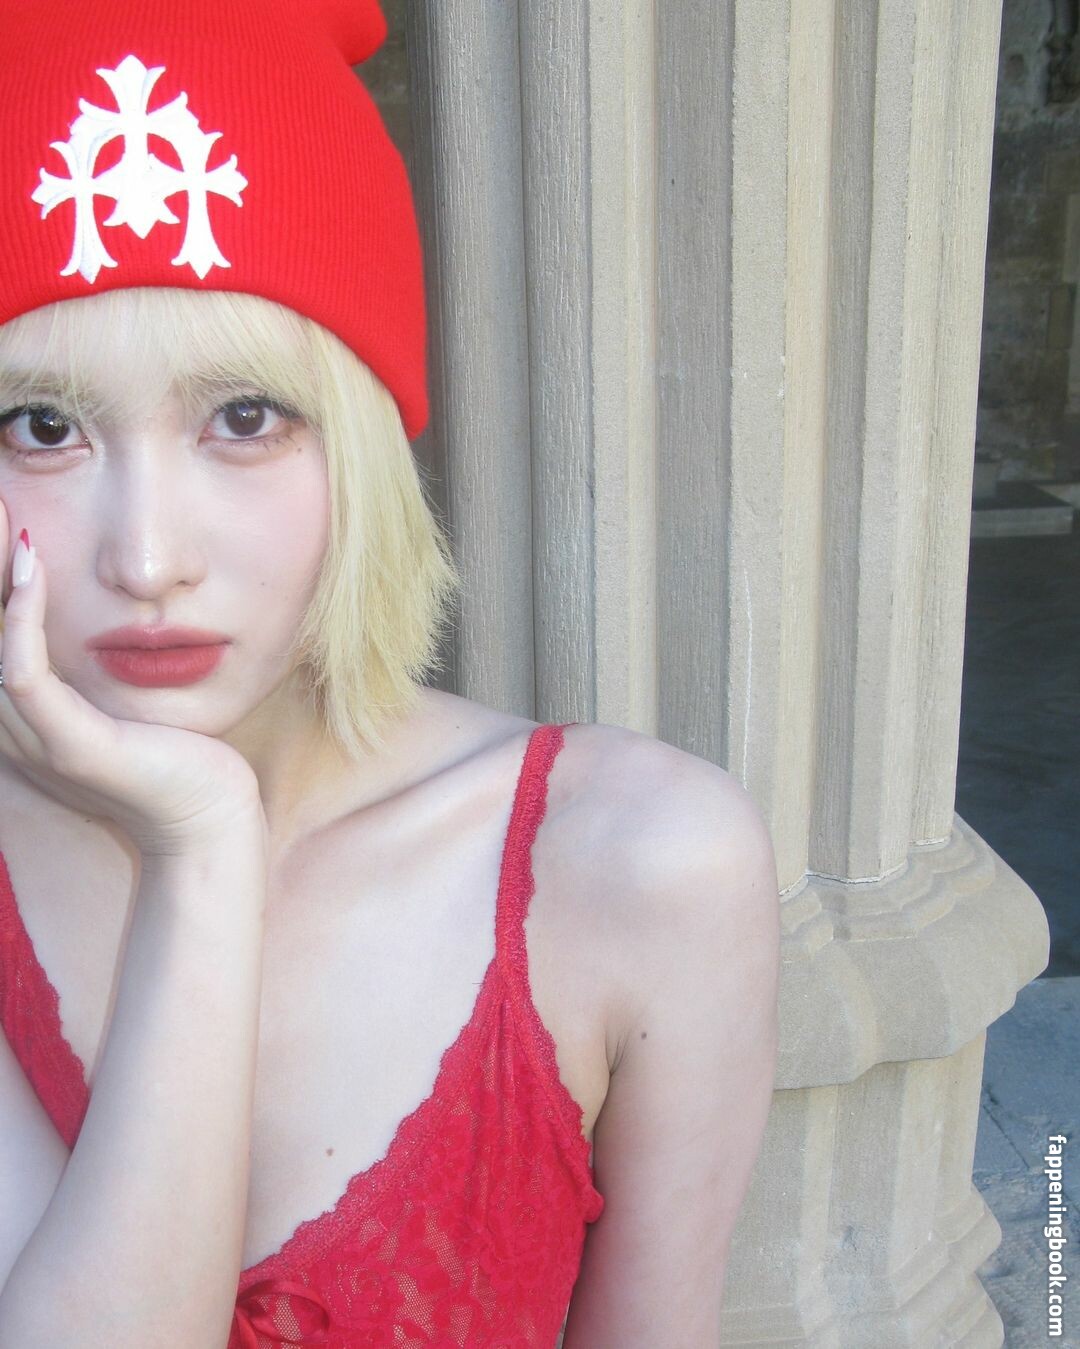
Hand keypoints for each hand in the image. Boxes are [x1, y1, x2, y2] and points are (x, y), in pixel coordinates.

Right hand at [0, 509, 266, 855]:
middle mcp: (12, 726)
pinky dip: (21, 620)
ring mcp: (37, 739)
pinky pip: (26, 677)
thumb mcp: (126, 694)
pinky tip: (32, 568)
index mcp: (21, 713)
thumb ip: (97, 656)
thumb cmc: (177, 755)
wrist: (209, 823)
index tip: (0, 512)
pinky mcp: (72, 749)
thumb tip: (102, 594)